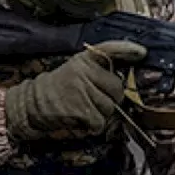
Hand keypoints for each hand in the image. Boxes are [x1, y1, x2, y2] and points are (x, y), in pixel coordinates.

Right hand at [4, 40, 145, 140]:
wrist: (32, 104)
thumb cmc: (59, 89)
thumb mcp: (75, 71)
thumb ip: (97, 72)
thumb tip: (124, 82)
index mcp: (84, 60)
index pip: (109, 49)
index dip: (127, 50)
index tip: (142, 52)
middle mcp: (84, 72)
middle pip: (117, 88)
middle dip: (111, 98)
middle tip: (93, 99)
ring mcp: (83, 90)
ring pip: (110, 107)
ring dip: (101, 113)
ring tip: (83, 107)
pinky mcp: (81, 109)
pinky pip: (100, 121)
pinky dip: (94, 125)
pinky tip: (81, 118)